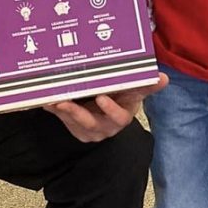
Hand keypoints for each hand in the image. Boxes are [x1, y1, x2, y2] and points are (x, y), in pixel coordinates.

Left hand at [42, 73, 167, 142]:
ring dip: (61, 111)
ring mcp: (88, 129)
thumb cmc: (122, 98)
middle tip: (64, 101)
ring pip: (72, 122)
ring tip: (50, 98)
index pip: (119, 117)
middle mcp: (104, 127)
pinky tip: (44, 99)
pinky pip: (62, 120)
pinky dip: (53, 109)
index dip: (110, 109)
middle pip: (90, 123)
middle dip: (76, 113)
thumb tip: (163, 78)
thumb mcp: (133, 92)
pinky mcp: (73, 127)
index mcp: (121, 116)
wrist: (107, 109)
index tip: (102, 97)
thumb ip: (146, 85)